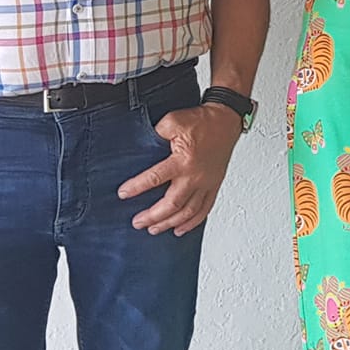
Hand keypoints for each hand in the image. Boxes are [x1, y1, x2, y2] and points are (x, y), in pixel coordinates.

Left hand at [119, 103, 242, 234]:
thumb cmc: (203, 121)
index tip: (123, 194)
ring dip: (169, 223)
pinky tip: (181, 229)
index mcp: (183, 160)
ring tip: (154, 229)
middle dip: (152, 216)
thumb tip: (142, 145)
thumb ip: (156, 133)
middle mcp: (195, 176)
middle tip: (137, 222)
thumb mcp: (174, 121)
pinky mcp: (214, 185)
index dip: (136, 187)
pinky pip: (205, 209)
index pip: (155, 178)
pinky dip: (192, 222)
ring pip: (187, 212)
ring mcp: (207, 183)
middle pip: (172, 204)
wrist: (226, 120)